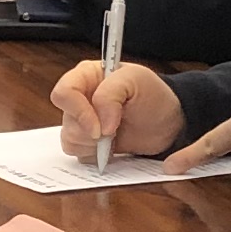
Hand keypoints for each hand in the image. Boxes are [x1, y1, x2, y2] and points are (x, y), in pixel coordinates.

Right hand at [54, 58, 183, 161]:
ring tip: (114, 137)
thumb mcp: (135, 80)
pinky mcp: (87, 141)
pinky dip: (94, 155)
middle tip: (114, 132)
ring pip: (69, 139)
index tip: (100, 128)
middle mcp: (80, 98)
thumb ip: (111, 94)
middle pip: (67, 120)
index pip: (64, 93)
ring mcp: (82, 121)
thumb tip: (100, 125)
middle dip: (92, 132)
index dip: (78, 112)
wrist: (166, 121)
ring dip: (93, 145)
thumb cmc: (152, 94)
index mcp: (86, 76)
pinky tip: (110, 148)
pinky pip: (77, 153)